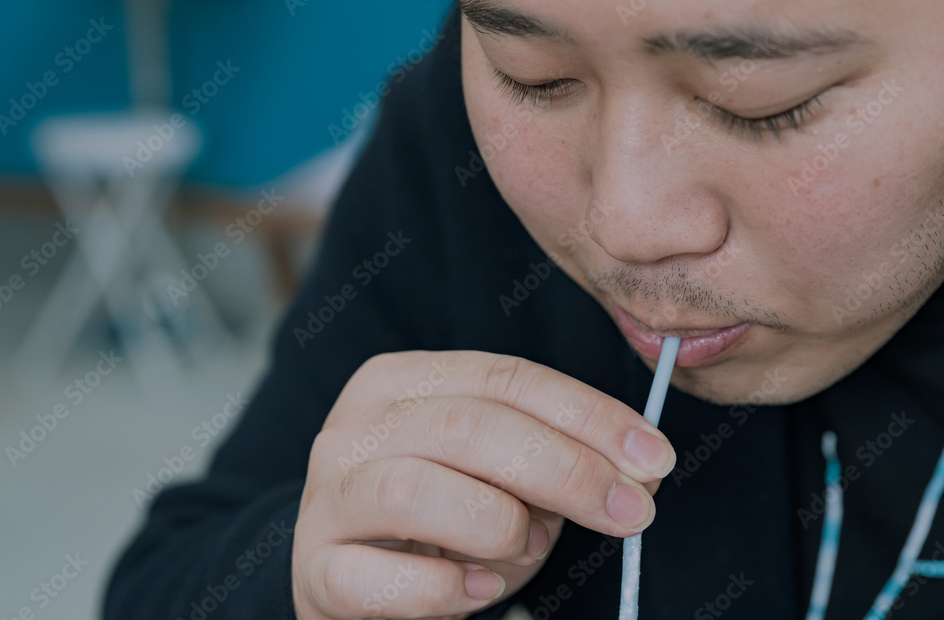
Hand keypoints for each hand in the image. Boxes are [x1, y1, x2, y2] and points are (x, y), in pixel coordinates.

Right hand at [292, 351, 674, 618]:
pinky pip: (381, 580)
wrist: (351, 572)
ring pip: (419, 491)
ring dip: (499, 526)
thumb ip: (551, 458)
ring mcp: (328, 496)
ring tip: (526, 548)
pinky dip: (445, 591)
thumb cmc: (442, 516)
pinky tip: (476, 591)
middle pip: (469, 426)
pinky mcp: (314, 569)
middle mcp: (355, 426)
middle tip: (632, 512)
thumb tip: (639, 469)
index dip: (588, 415)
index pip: (506, 378)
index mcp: (401, 380)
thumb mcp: (497, 472)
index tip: (655, 458)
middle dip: (567, 469)